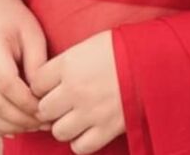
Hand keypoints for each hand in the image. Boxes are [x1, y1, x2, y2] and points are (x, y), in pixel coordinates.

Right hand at [0, 0, 48, 137]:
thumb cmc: (16, 22)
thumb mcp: (33, 33)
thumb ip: (37, 63)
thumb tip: (40, 95)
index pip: (6, 83)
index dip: (27, 101)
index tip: (47, 107)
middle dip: (22, 118)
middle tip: (45, 122)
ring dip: (11, 126)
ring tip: (34, 125)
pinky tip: (16, 128)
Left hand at [29, 30, 125, 154]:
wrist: (153, 59)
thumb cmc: (121, 47)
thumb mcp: (89, 45)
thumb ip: (67, 63)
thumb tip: (51, 80)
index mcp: (69, 64)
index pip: (36, 83)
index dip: (41, 85)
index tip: (50, 85)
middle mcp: (75, 89)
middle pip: (43, 109)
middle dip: (50, 107)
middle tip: (62, 102)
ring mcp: (90, 112)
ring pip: (59, 131)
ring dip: (64, 125)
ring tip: (75, 116)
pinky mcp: (106, 128)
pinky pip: (80, 146)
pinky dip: (81, 140)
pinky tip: (88, 128)